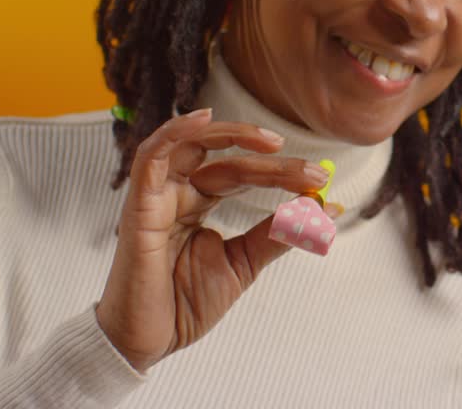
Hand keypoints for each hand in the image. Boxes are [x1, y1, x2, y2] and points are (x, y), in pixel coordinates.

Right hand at [96, 108, 331, 371]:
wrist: (151, 342)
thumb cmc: (185, 304)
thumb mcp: (244, 263)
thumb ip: (278, 233)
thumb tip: (324, 208)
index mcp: (198, 203)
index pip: (242, 173)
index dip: (281, 173)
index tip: (321, 182)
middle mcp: (178, 193)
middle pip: (227, 161)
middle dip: (274, 165)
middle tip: (314, 174)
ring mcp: (157, 197)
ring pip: (194, 148)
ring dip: (234, 138)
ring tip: (273, 142)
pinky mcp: (138, 207)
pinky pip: (149, 157)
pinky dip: (174, 132)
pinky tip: (203, 118)